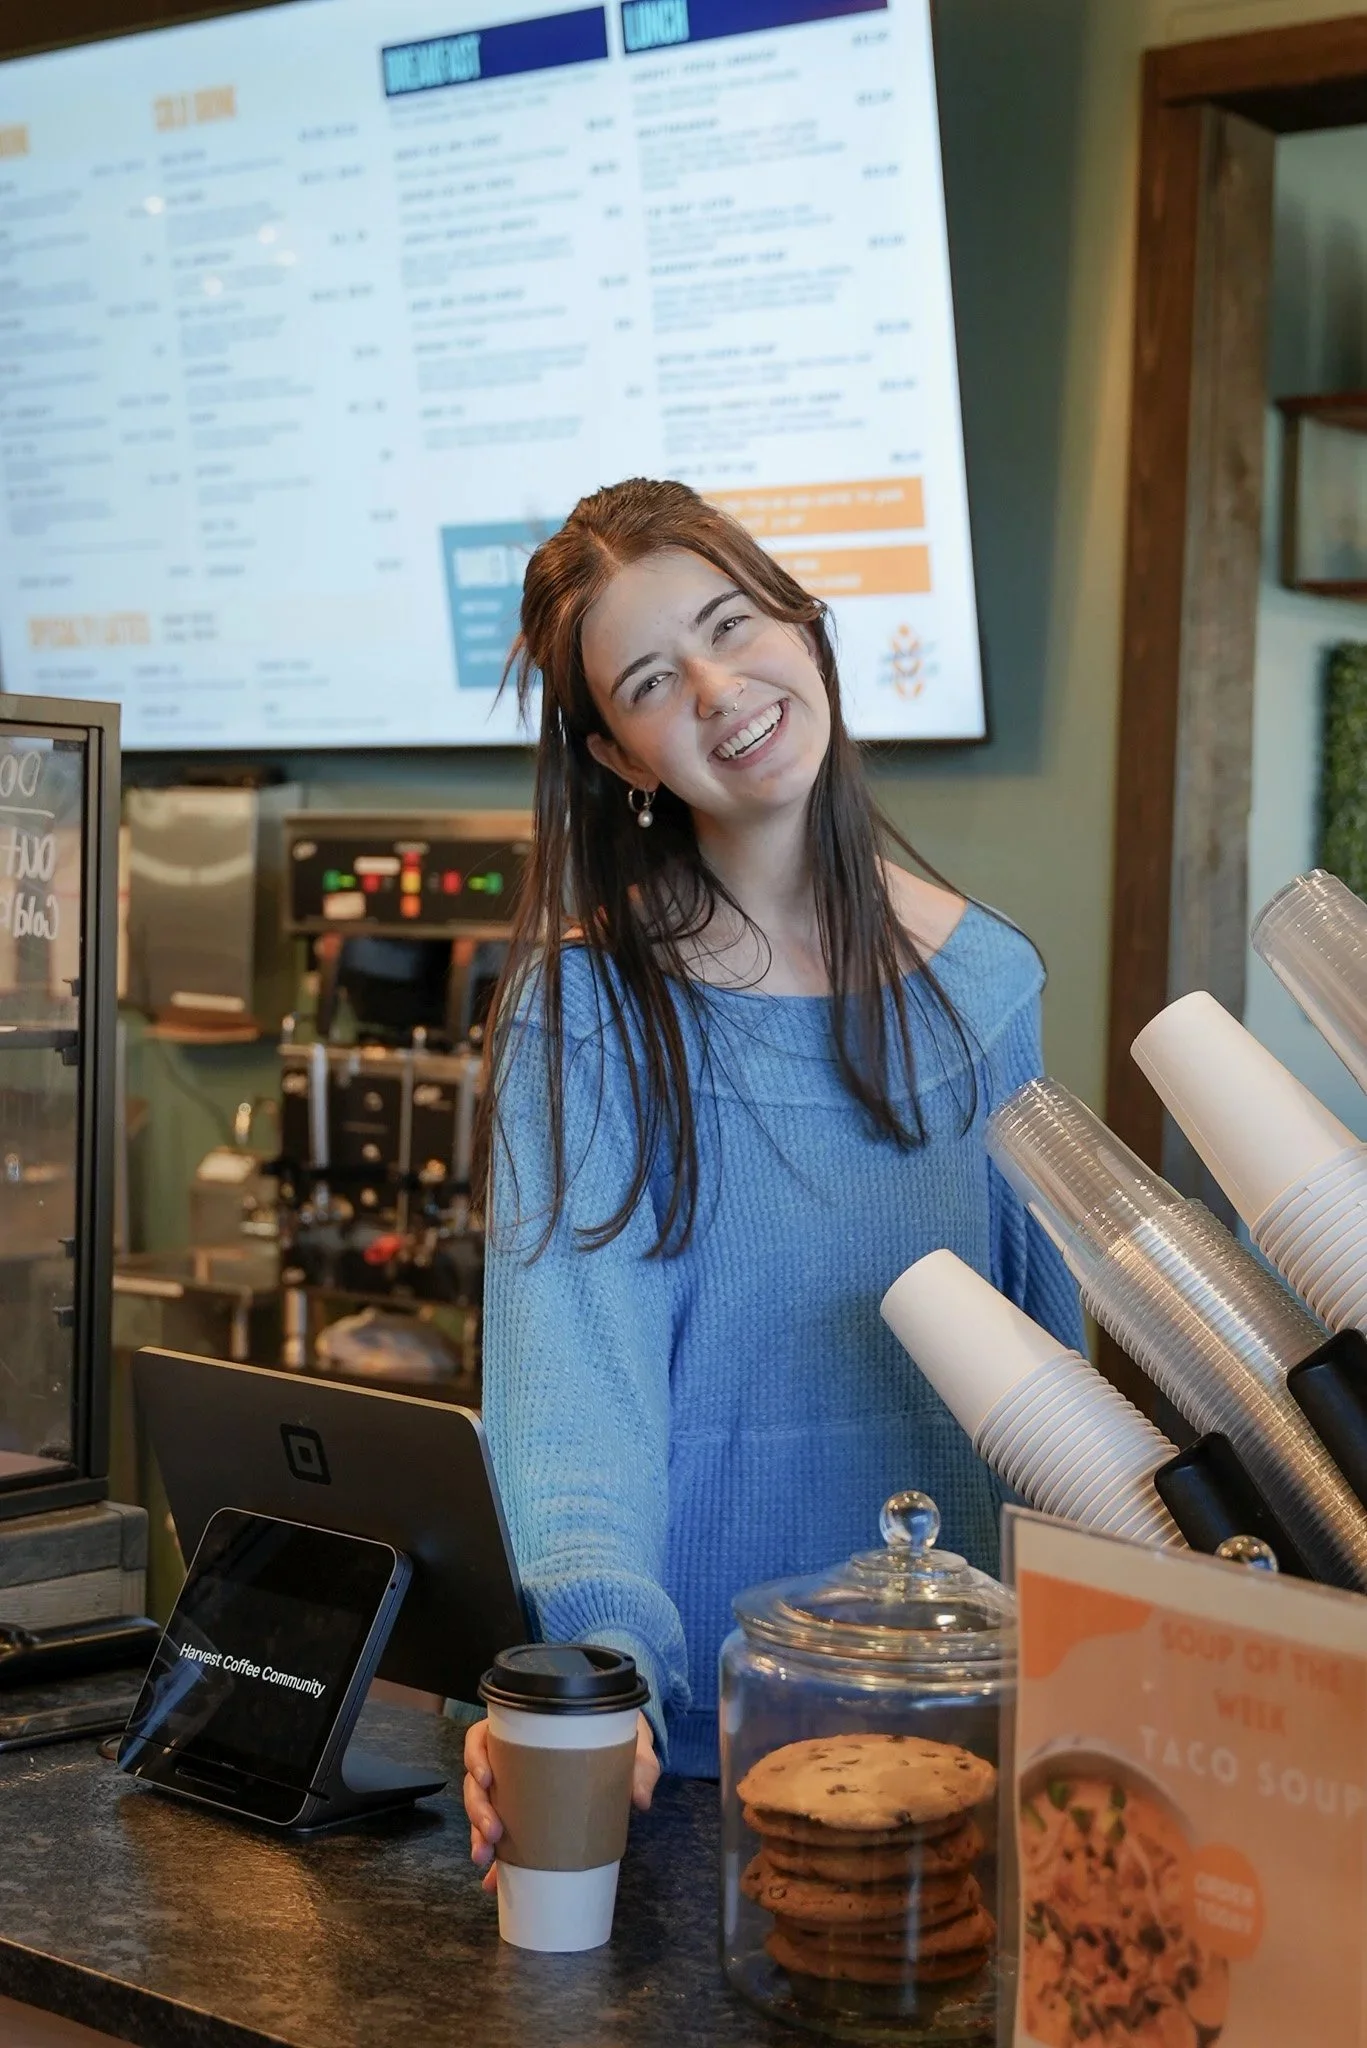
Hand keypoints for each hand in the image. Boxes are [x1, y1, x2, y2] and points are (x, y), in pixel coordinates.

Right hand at [464, 1712, 659, 1892]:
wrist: (630, 1756)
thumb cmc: (622, 1740)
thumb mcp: (634, 1746)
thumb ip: (640, 1766)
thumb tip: (640, 1798)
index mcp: (529, 1733)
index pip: (484, 1736)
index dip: (476, 1755)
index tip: (486, 1777)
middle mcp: (514, 1760)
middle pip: (478, 1779)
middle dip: (478, 1807)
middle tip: (493, 1832)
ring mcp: (518, 1791)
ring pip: (483, 1808)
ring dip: (477, 1834)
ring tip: (485, 1859)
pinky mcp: (526, 1817)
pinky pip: (501, 1834)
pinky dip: (496, 1858)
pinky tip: (493, 1880)